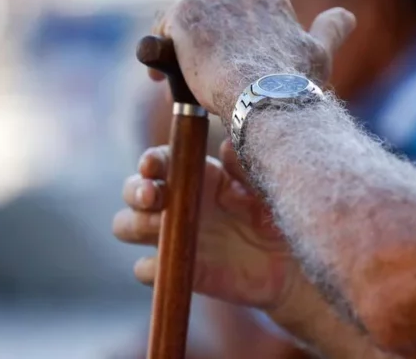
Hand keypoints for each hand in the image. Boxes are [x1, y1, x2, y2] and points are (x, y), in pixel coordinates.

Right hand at [113, 140, 297, 309]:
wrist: (289, 263)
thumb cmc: (276, 214)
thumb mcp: (266, 185)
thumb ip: (245, 165)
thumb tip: (227, 147)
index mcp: (195, 173)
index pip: (159, 160)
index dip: (151, 160)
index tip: (153, 166)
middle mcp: (176, 201)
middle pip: (132, 190)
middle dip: (135, 190)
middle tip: (152, 196)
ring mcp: (173, 235)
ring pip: (126, 225)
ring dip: (135, 223)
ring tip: (160, 226)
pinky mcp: (176, 268)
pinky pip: (144, 269)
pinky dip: (149, 266)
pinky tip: (168, 263)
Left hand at [152, 0, 354, 116]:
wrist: (262, 96)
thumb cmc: (293, 84)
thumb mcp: (319, 53)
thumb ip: (331, 29)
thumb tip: (347, 15)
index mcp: (271, 1)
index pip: (241, 15)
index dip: (230, 42)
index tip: (226, 66)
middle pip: (213, 16)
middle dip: (206, 43)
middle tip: (200, 77)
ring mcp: (211, 1)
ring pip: (188, 22)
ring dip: (182, 47)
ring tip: (178, 80)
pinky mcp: (185, 14)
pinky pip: (163, 28)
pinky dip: (160, 52)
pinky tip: (160, 78)